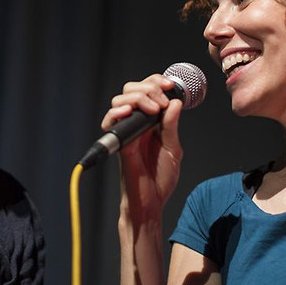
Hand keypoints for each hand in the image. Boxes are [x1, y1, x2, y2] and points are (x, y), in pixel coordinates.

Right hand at [102, 74, 185, 220]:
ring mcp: (126, 132)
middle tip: (162, 101)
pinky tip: (130, 112)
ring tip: (153, 109)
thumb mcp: (173, 149)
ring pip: (119, 100)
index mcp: (149, 122)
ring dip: (137, 97)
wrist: (151, 203)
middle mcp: (136, 124)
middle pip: (131, 90)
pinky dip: (117, 112)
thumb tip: (175, 102)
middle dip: (148, 87)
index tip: (171, 85)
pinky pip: (110, 122)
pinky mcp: (119, 143)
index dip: (156, 82)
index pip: (147, 91)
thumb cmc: (160, 179)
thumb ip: (172, 126)